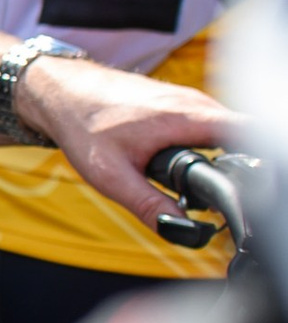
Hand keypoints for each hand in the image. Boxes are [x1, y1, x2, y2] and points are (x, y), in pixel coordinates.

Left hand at [13, 56, 250, 224]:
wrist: (63, 92)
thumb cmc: (83, 126)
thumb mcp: (112, 176)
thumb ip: (149, 205)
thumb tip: (180, 229)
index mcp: (186, 117)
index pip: (250, 132)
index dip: (259, 161)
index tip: (251, 189)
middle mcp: (197, 103)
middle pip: (244, 136)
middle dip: (240, 168)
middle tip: (222, 198)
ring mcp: (192, 101)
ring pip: (229, 132)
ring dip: (225, 158)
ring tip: (204, 187)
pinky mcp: (185, 105)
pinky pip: (213, 127)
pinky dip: (211, 147)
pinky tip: (192, 168)